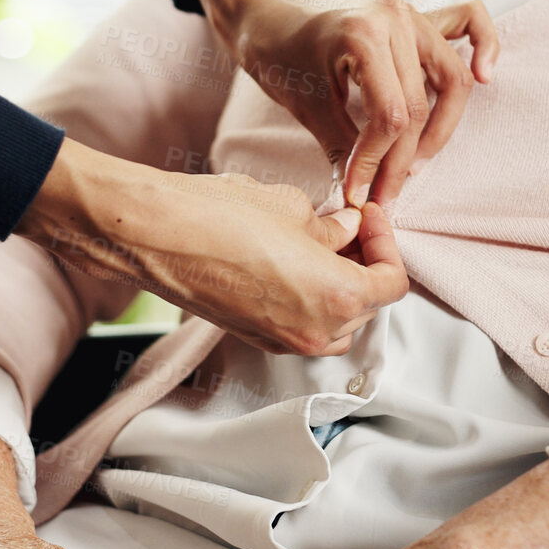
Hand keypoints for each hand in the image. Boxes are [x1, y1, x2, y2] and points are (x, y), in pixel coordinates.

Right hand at [19, 142, 408, 354]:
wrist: (156, 236)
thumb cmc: (219, 216)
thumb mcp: (292, 208)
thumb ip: (331, 227)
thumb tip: (346, 231)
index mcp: (338, 298)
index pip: (392, 282)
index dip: (386, 243)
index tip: (367, 217)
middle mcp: (315, 331)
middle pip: (367, 306)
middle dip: (364, 265)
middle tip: (348, 227)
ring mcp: (282, 341)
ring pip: (336, 323)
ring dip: (339, 288)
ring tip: (321, 247)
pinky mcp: (254, 337)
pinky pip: (301, 326)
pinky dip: (309, 300)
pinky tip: (291, 263)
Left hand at [186, 0, 500, 206]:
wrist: (268, 6)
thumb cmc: (278, 50)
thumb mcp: (303, 104)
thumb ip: (341, 147)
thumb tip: (362, 196)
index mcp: (362, 36)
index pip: (390, 117)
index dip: (377, 163)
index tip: (359, 193)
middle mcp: (395, 18)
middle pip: (421, 105)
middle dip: (403, 159)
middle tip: (385, 193)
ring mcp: (411, 12)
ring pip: (453, 78)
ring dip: (441, 127)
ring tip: (415, 162)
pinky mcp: (419, 15)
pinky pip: (469, 21)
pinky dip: (485, 47)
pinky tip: (485, 76)